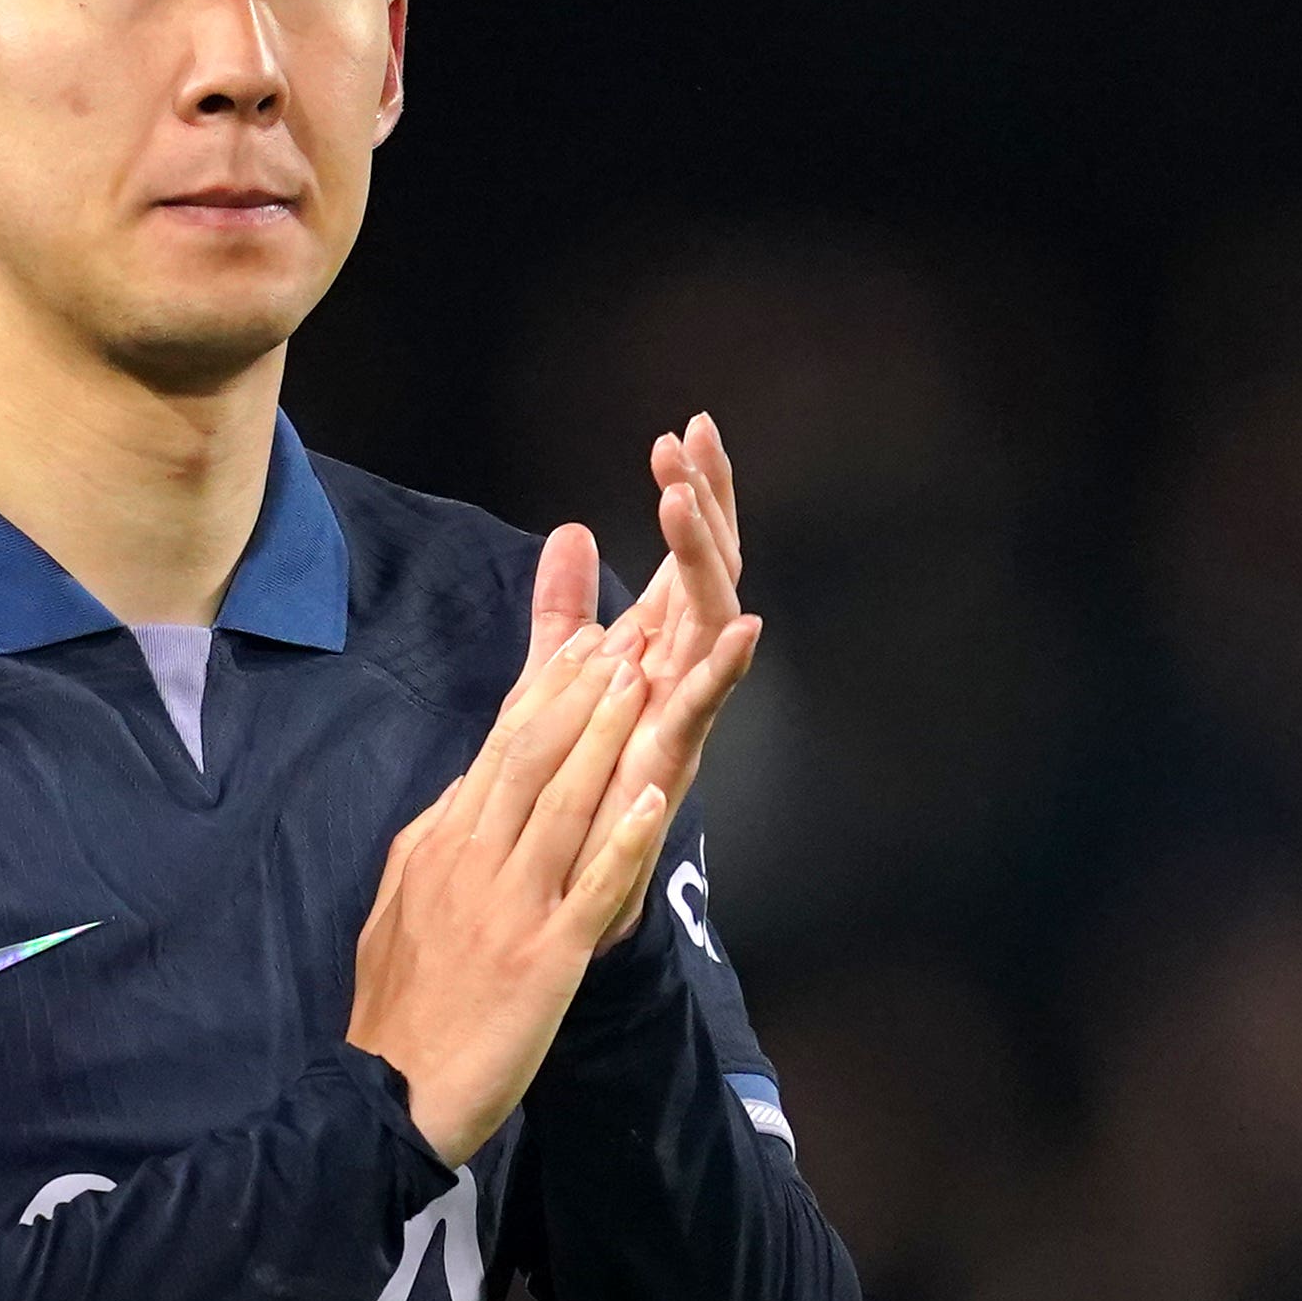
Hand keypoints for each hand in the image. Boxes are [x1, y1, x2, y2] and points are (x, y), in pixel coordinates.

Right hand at [347, 621, 661, 1165]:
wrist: (388, 1092)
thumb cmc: (399, 1007)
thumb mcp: (399, 905)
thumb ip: (433, 844)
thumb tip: (466, 791)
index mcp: (439, 846)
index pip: (499, 751)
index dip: (545, 694)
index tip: (581, 644)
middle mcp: (473, 863)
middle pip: (532, 760)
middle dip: (582, 694)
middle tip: (625, 638)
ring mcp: (509, 908)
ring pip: (563, 806)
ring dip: (606, 740)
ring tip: (644, 685)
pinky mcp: (543, 959)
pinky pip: (590, 889)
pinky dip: (623, 839)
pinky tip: (654, 796)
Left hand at [560, 410, 761, 860]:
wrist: (559, 870)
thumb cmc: (569, 776)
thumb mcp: (555, 671)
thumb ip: (566, 605)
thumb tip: (574, 531)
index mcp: (662, 640)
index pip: (688, 549)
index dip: (694, 490)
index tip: (685, 429)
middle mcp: (683, 665)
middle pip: (712, 567)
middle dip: (707, 503)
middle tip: (690, 443)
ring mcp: (686, 705)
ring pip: (714, 618)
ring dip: (705, 559)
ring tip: (682, 504)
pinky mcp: (675, 754)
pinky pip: (708, 704)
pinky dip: (727, 666)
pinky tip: (747, 625)